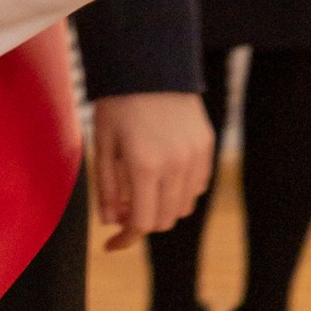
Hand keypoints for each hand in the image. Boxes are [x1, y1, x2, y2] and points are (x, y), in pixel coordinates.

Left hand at [89, 91, 212, 250]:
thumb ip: (107, 187)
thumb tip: (111, 223)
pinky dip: (179, 191)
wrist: (150, 65)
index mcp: (145, 166)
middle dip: (141, 222)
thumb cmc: (118, 103)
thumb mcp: (103, 143)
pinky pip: (197, 185)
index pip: (143, 222)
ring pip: (183, 206)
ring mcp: (196, 156)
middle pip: (164, 219)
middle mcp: (176, 165)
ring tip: (140, 188)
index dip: (126, 239)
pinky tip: (162, 174)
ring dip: (161, 207)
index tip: (111, 245)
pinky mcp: (208, 146)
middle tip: (121, 208)